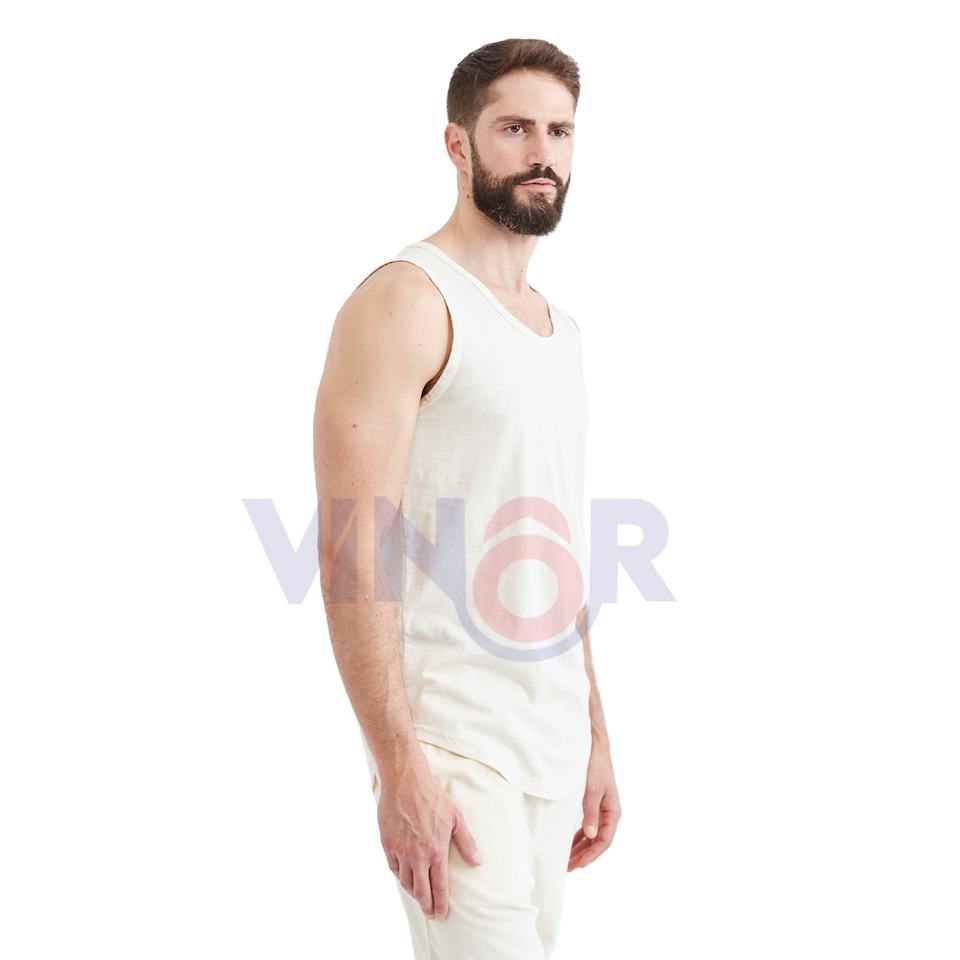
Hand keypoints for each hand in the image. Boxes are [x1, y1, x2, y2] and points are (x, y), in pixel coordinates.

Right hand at [376, 751, 483, 919]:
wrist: (406, 781)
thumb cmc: (432, 797)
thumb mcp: (455, 817)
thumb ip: (466, 842)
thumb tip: (477, 861)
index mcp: (436, 851)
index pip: (439, 887)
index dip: (440, 904)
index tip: (441, 914)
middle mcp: (417, 856)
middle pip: (420, 891)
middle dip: (426, 905)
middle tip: (430, 913)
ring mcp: (400, 851)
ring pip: (405, 882)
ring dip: (413, 891)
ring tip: (419, 894)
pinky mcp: (387, 844)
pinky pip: (393, 868)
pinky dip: (400, 875)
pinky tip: (404, 875)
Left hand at [568, 739, 620, 870]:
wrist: (593, 747)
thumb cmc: (595, 767)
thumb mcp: (592, 790)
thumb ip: (591, 813)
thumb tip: (590, 835)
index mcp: (613, 812)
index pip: (604, 840)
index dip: (592, 854)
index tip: (579, 864)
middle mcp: (609, 813)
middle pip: (597, 841)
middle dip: (584, 855)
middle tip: (568, 868)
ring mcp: (601, 810)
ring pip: (591, 835)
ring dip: (580, 848)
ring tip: (567, 861)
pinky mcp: (593, 804)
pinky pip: (587, 826)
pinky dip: (578, 837)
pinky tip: (569, 844)